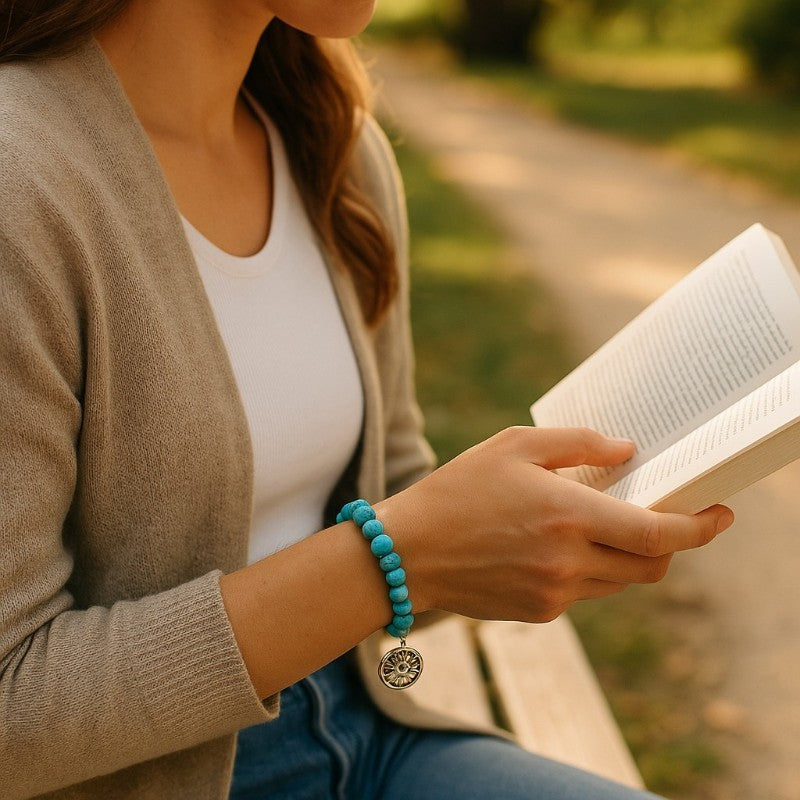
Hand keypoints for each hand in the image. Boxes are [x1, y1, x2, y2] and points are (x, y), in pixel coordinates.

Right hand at [377, 426, 732, 623]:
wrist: (406, 554)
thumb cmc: (457, 491)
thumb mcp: (514, 446)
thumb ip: (578, 443)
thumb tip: (627, 451)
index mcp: (568, 514)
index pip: (658, 533)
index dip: (699, 527)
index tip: (721, 515)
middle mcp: (569, 561)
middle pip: (652, 566)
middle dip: (669, 544)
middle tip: (660, 517)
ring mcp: (555, 593)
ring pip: (620, 581)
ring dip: (624, 555)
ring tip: (593, 525)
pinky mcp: (539, 612)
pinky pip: (584, 592)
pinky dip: (588, 569)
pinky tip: (553, 545)